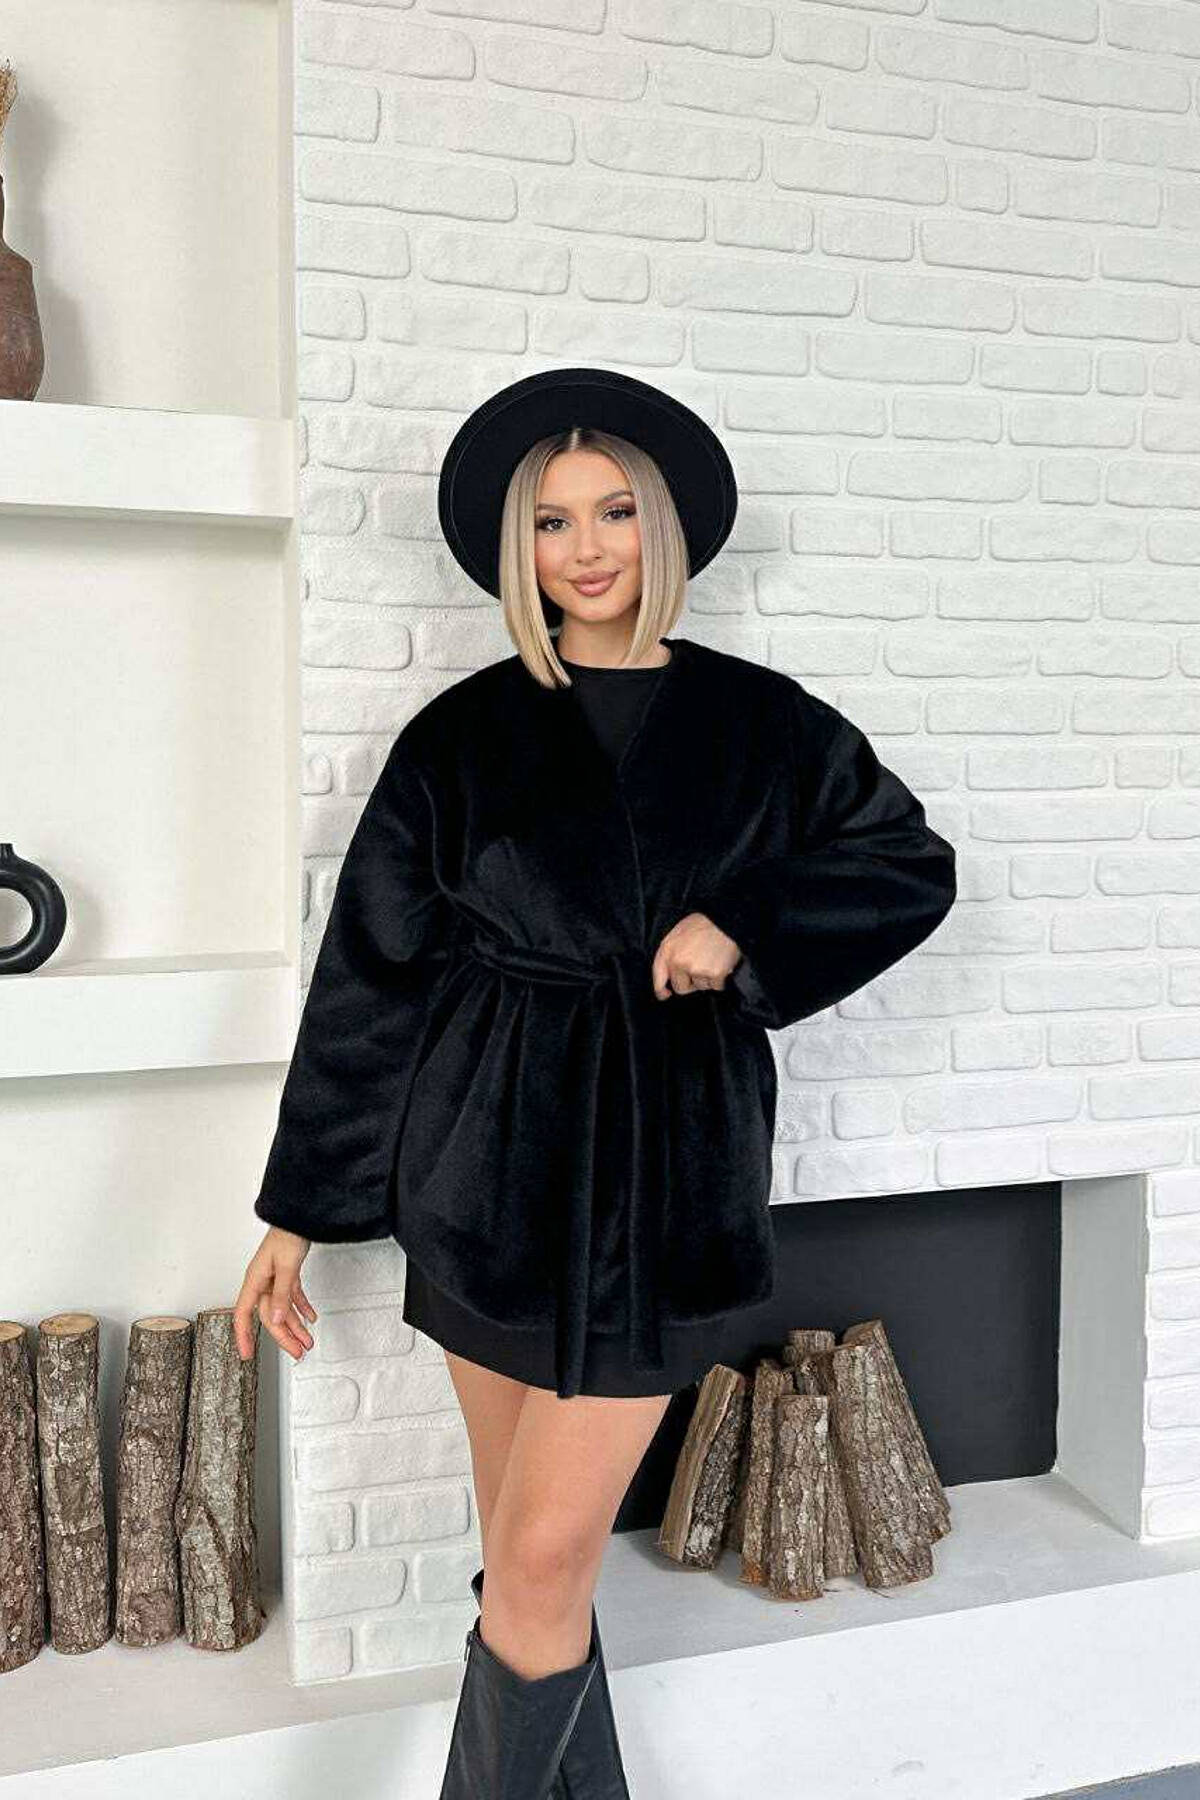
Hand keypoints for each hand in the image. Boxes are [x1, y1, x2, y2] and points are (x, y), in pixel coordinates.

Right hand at [234, 1226, 317, 1362]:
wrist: (300, 1217)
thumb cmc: (288, 1234)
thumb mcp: (286, 1267)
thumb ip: (281, 1294)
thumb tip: (274, 1319)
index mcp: (255, 1280)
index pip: (244, 1314)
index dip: (244, 1335)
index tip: (247, 1354)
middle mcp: (262, 1282)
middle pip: (269, 1316)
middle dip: (284, 1336)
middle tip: (297, 1352)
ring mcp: (274, 1279)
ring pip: (282, 1309)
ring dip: (296, 1326)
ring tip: (307, 1341)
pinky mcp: (286, 1274)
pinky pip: (292, 1297)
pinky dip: (302, 1307)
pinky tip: (310, 1317)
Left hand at [650, 912, 742, 1000]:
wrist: (727, 918)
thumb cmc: (705, 923)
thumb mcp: (679, 932)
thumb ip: (672, 952)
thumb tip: (671, 974)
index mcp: (667, 949)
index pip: (658, 976)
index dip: (661, 989)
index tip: (665, 994)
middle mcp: (678, 962)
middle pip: (681, 987)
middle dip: (690, 982)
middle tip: (701, 967)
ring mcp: (696, 969)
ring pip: (701, 986)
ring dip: (707, 978)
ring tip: (713, 958)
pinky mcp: (713, 974)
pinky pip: (717, 986)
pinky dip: (721, 979)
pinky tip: (722, 963)